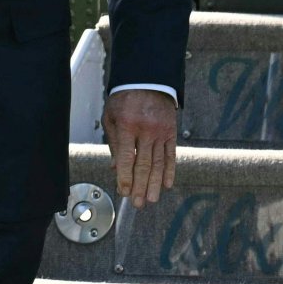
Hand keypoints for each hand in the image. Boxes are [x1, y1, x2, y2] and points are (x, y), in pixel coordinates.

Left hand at [103, 88, 177, 208]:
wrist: (148, 79)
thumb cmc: (125, 97)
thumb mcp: (111, 115)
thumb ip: (113, 142)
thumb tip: (116, 167)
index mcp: (127, 125)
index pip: (126, 157)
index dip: (125, 177)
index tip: (124, 191)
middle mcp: (145, 130)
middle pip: (143, 164)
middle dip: (140, 186)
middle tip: (138, 203)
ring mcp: (160, 132)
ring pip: (158, 163)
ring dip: (155, 184)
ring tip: (152, 199)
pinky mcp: (171, 132)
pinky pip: (171, 155)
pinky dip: (169, 171)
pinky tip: (167, 184)